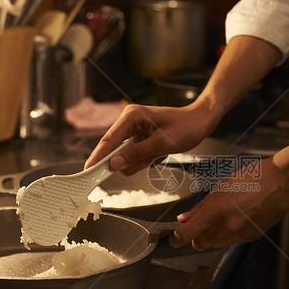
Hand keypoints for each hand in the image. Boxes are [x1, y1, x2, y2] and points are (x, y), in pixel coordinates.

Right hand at [84, 102, 217, 174]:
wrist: (200, 121)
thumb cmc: (186, 127)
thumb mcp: (162, 144)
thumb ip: (136, 154)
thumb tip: (114, 164)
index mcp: (131, 116)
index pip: (108, 140)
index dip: (97, 157)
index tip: (87, 171)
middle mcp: (129, 121)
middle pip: (114, 150)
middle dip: (130, 161)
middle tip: (150, 159)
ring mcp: (133, 130)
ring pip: (125, 156)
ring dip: (140, 162)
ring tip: (158, 154)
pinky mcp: (139, 137)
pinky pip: (134, 156)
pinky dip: (145, 160)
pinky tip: (158, 154)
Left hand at [171, 157, 288, 250]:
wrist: (282, 182)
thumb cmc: (253, 177)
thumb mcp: (221, 187)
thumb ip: (200, 207)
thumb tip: (184, 219)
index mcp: (215, 212)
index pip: (187, 235)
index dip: (176, 239)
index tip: (173, 238)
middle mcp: (227, 227)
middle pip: (200, 244)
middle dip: (196, 236)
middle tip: (199, 223)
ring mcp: (240, 234)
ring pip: (217, 243)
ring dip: (213, 234)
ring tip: (223, 214)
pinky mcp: (252, 237)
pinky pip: (232, 240)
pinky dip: (229, 233)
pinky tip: (237, 216)